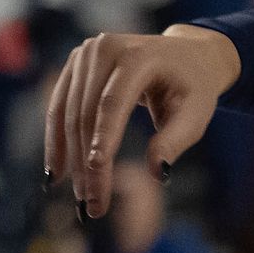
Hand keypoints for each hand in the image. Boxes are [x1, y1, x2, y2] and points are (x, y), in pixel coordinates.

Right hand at [45, 23, 240, 217]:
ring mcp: (84, 53)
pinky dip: (56, 140)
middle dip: (85, 161)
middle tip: (92, 205)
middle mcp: (104, 48)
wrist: (185, 55)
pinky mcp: (74, 64)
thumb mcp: (197, 113)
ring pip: (67, 112)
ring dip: (68, 157)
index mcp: (138, 55)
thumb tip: (157, 173)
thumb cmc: (193, 87)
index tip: (96, 174)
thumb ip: (176, 140)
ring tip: (78, 196)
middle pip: (85, 111)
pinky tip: (56, 171)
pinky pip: (58, 106)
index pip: (112, 102)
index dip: (102, 139)